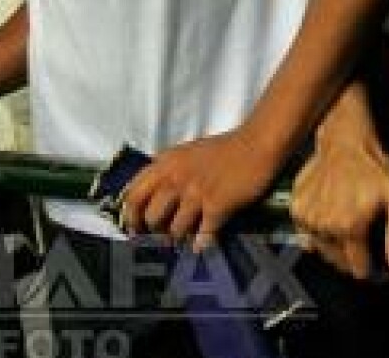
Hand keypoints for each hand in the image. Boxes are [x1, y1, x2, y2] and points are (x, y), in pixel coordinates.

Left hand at [119, 129, 281, 251]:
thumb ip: (168, 172)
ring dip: (181, 238)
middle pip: (151, 218)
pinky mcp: (217, 205)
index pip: (133, 195)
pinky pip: (203, 235)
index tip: (135, 229)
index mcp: (165, 163)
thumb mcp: (187, 153)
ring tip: (189, 237)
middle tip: (164, 237)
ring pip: (175, 230)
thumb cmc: (225, 148)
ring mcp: (196, 192)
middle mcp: (176, 178)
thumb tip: (156, 201)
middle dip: (156, 232)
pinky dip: (202, 243)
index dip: (130, 216)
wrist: (258, 143)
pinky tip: (204, 244)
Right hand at [291, 131, 388, 279]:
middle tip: (363, 244)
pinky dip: (318, 232)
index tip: (377, 269)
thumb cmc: (373, 166)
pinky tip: (331, 218)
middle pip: (338, 262)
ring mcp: (307, 218)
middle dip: (352, 258)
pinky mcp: (296, 209)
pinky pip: (306, 234)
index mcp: (349, 227)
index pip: (357, 268)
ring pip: (322, 249)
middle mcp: (325, 226)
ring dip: (335, 245)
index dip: (371, 272)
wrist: (344, 141)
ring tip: (347, 225)